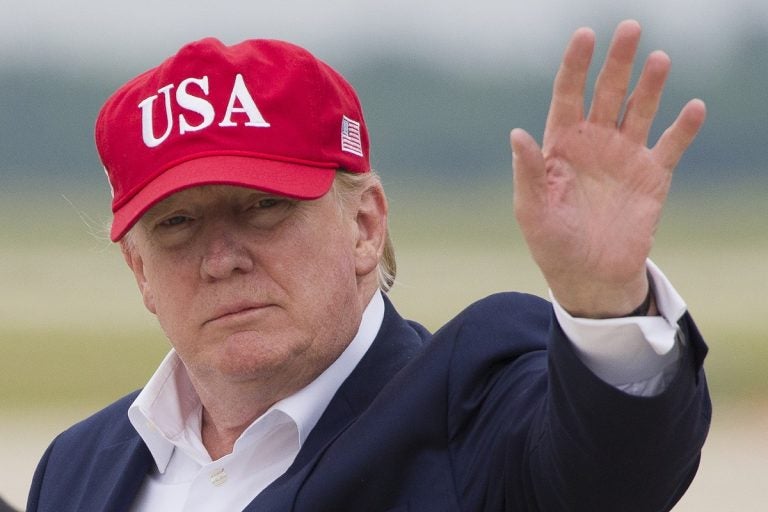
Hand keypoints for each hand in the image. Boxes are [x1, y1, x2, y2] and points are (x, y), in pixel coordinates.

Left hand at [511, 20, 705, 317]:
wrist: (589, 275)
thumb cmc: (552, 242)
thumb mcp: (532, 209)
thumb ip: (526, 172)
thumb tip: (516, 133)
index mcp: (561, 145)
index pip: (567, 95)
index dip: (575, 65)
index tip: (585, 35)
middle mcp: (594, 142)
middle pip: (608, 92)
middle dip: (618, 62)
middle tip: (630, 28)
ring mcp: (625, 156)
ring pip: (640, 110)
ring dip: (650, 85)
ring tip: (658, 59)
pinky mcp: (653, 176)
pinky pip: (671, 145)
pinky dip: (683, 128)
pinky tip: (693, 107)